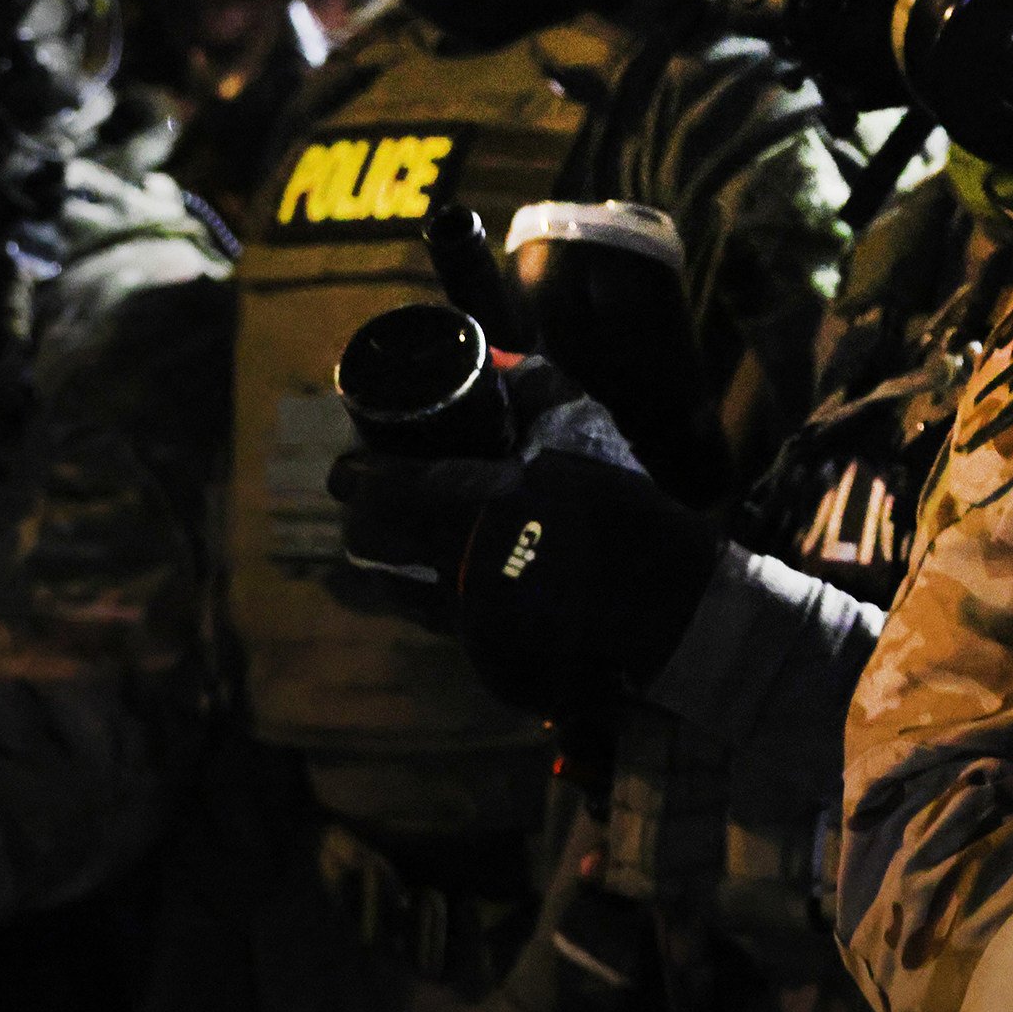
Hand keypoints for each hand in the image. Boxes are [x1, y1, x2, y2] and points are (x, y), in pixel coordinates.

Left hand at [329, 366, 720, 718]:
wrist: (654, 598)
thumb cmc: (612, 507)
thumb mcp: (580, 431)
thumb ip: (535, 388)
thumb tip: (498, 357)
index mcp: (452, 505)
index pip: (367, 486)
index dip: (358, 472)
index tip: (358, 463)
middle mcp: (436, 566)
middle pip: (368, 544)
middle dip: (369, 521)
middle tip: (386, 503)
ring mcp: (454, 619)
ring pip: (396, 589)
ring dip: (395, 565)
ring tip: (419, 546)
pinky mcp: (479, 654)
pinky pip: (438, 621)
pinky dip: (439, 600)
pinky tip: (469, 583)